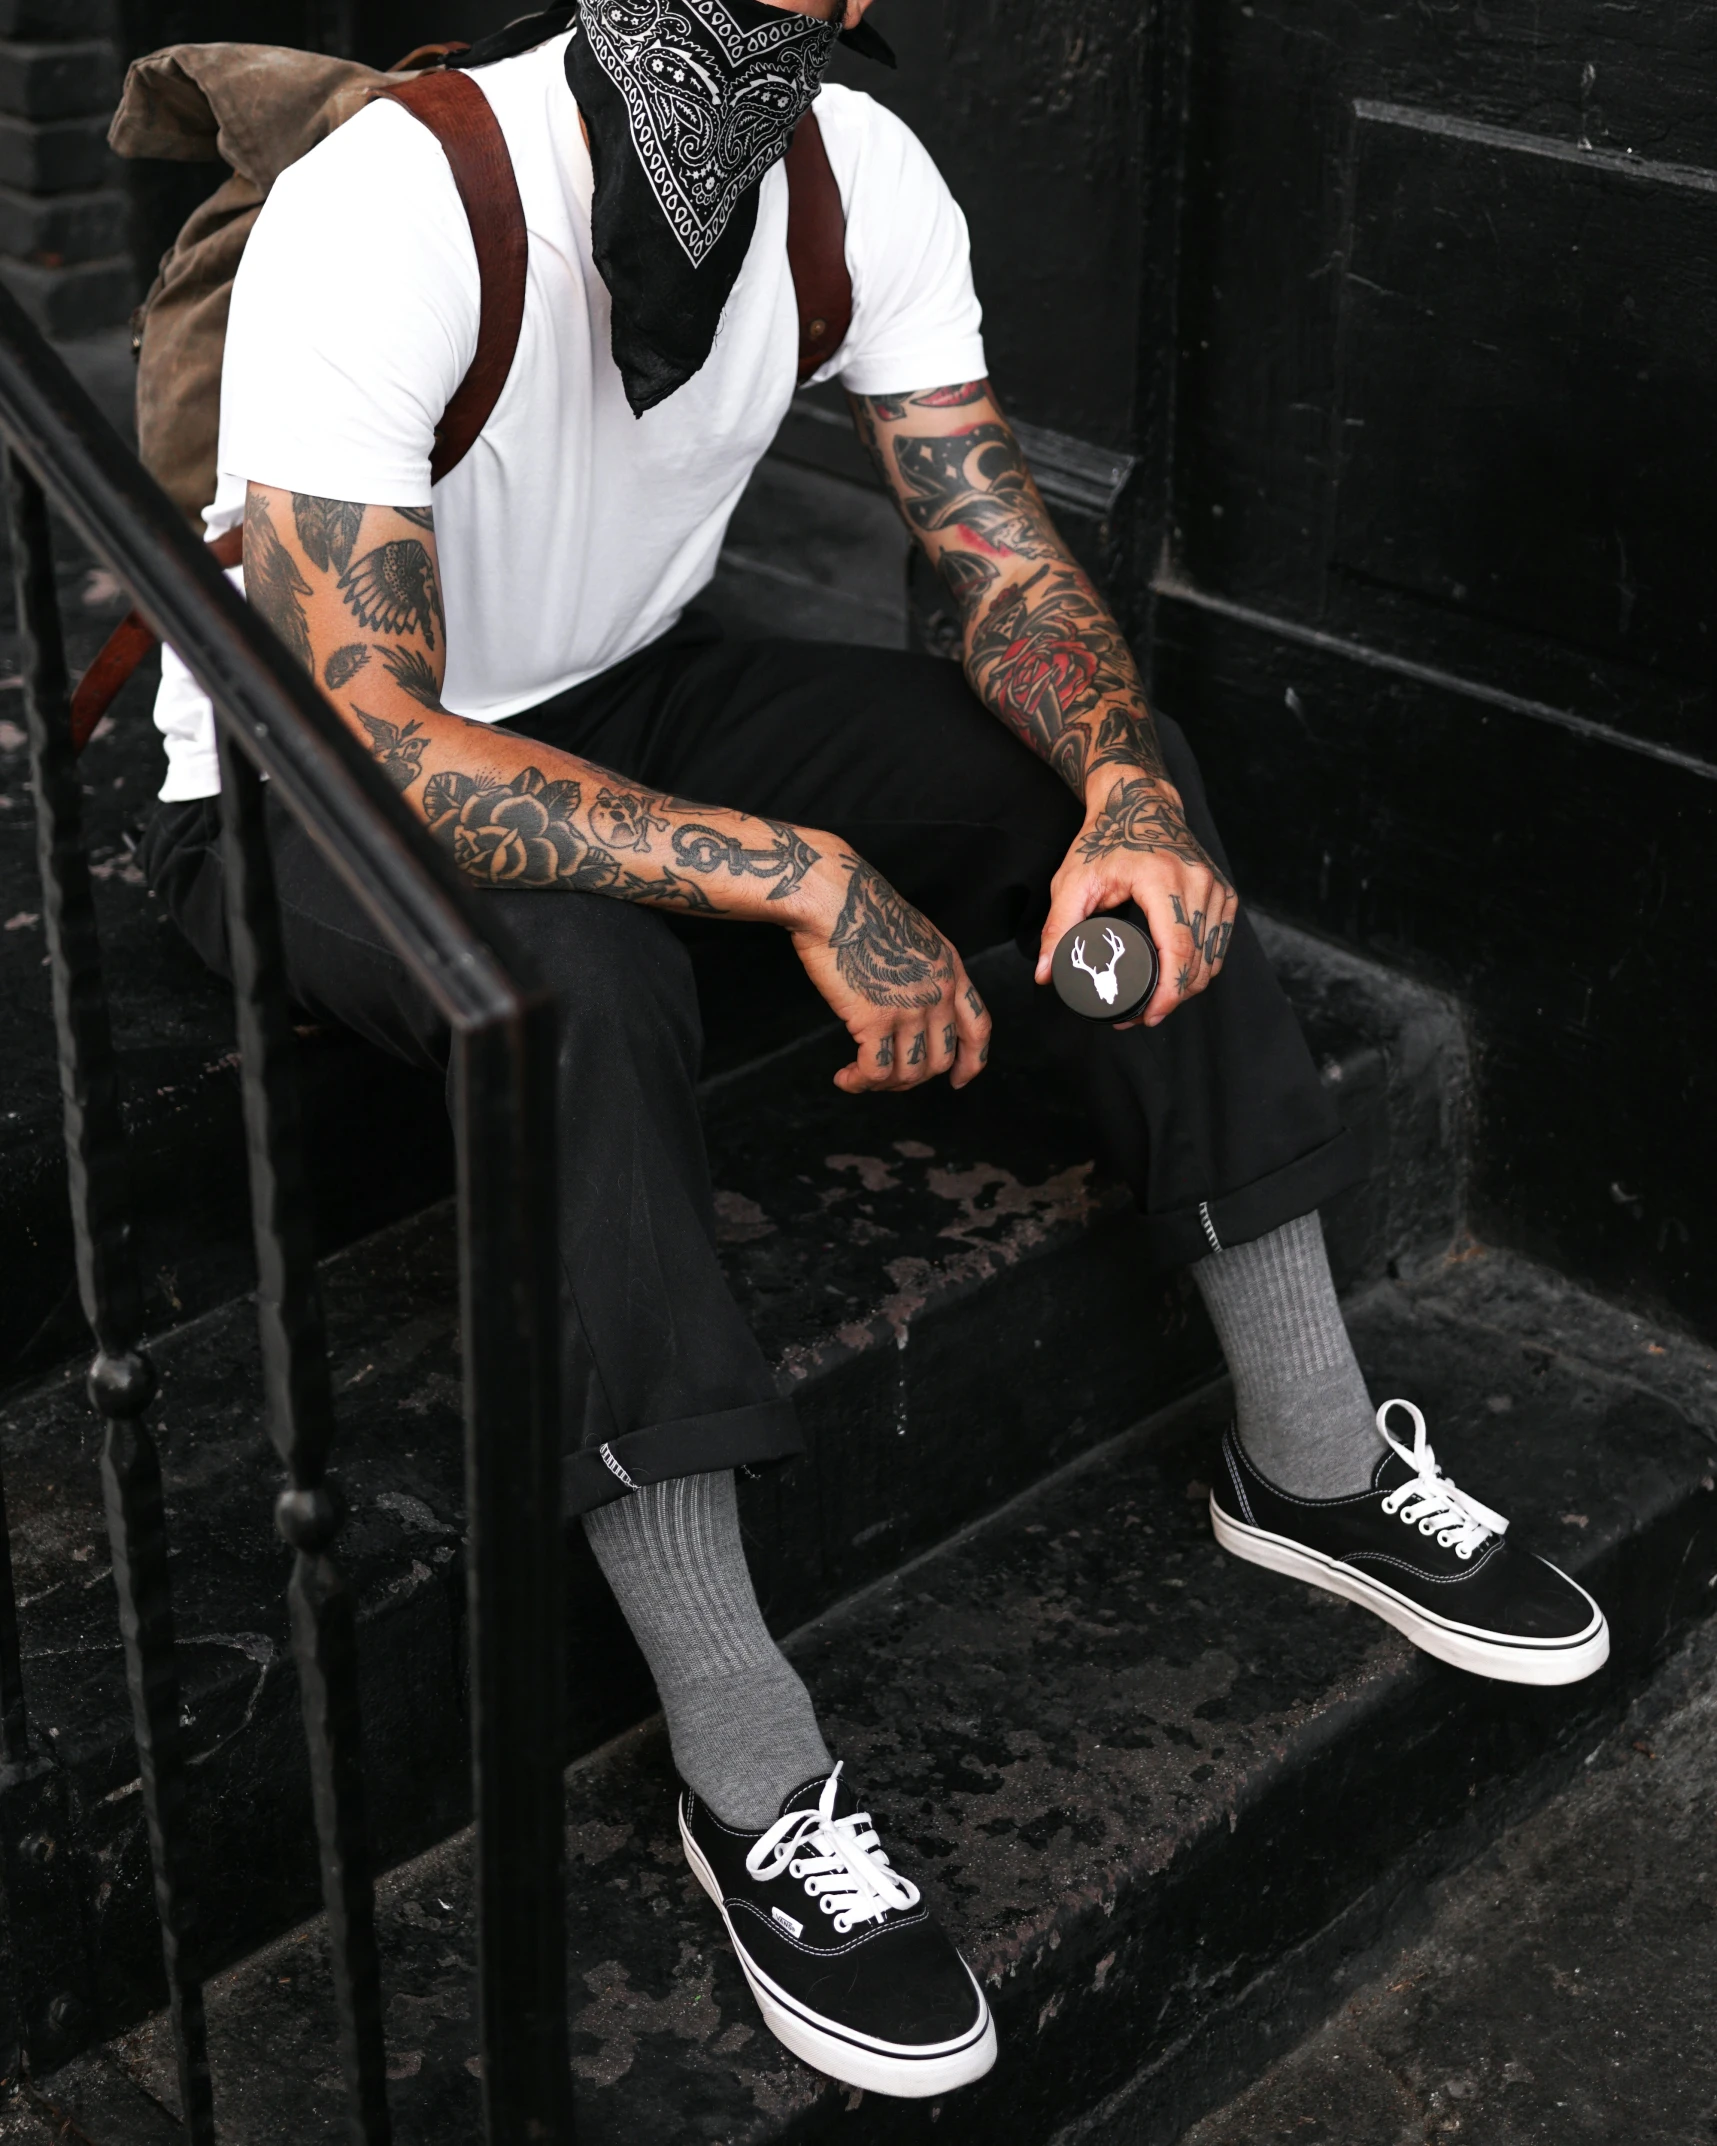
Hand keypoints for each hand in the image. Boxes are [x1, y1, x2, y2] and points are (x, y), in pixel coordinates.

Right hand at [788, 846, 990, 1092]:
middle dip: (914, 1078)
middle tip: (887, 1079)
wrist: (837, 899)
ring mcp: (910, 1008)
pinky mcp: (875, 1019)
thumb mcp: (916, 937)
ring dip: (884, 1084)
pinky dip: (861, 1082)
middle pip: (941, 1059)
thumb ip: (925, 972)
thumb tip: (912, 1002)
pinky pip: (877, 1070)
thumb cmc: (863, 910)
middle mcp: (938, 993)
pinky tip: (845, 1078)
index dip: (972, 1061)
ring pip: (909, 1072)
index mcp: (951, 971)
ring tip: (859, 1077)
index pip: (978, 1028)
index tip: (959, 1079)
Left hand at [1035, 770, 1237, 1027]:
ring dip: (1189, 987)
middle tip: (1141, 1016)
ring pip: (1214, 957)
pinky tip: (1180, 980)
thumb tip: (1045, 974)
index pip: (1178, 951)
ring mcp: (1216, 888)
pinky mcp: (1223, 893)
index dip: (1167, 993)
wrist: (1139, 803)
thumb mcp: (1073, 881)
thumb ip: (1058, 928)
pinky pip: (1220, 943)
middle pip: (1199, 962)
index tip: (1149, 1016)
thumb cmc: (1105, 839)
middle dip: (1173, 999)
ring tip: (1157, 1003)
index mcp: (1164, 880)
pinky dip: (1202, 967)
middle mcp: (1199, 883)